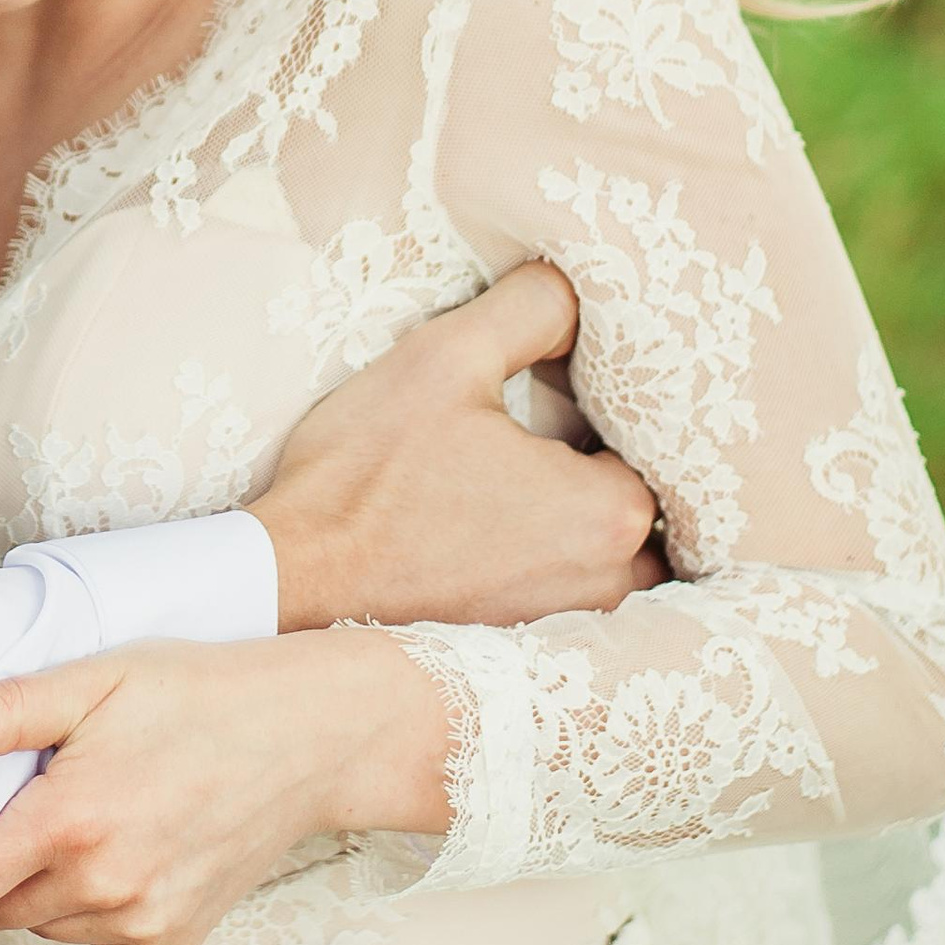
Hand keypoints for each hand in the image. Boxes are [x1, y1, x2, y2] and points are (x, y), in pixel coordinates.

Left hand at [0, 629, 448, 944]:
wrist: (312, 738)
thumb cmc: (198, 692)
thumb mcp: (98, 678)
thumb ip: (6, 709)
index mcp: (70, 820)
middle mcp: (102, 885)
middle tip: (17, 806)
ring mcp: (141, 922)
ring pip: (42, 922)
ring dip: (36, 885)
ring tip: (85, 812)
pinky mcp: (171, 942)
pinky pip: (95, 933)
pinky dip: (88, 900)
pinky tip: (129, 842)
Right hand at [247, 261, 661, 633]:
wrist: (294, 581)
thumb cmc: (368, 475)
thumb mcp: (445, 358)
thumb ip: (531, 309)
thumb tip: (575, 291)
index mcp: (611, 511)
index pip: (650, 442)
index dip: (606, 406)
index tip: (556, 388)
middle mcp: (609, 584)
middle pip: (637, 505)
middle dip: (599, 465)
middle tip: (536, 430)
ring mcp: (567, 627)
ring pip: (607, 558)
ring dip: (574, 520)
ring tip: (509, 481)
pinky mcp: (524, 653)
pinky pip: (566, 597)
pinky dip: (543, 564)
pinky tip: (487, 531)